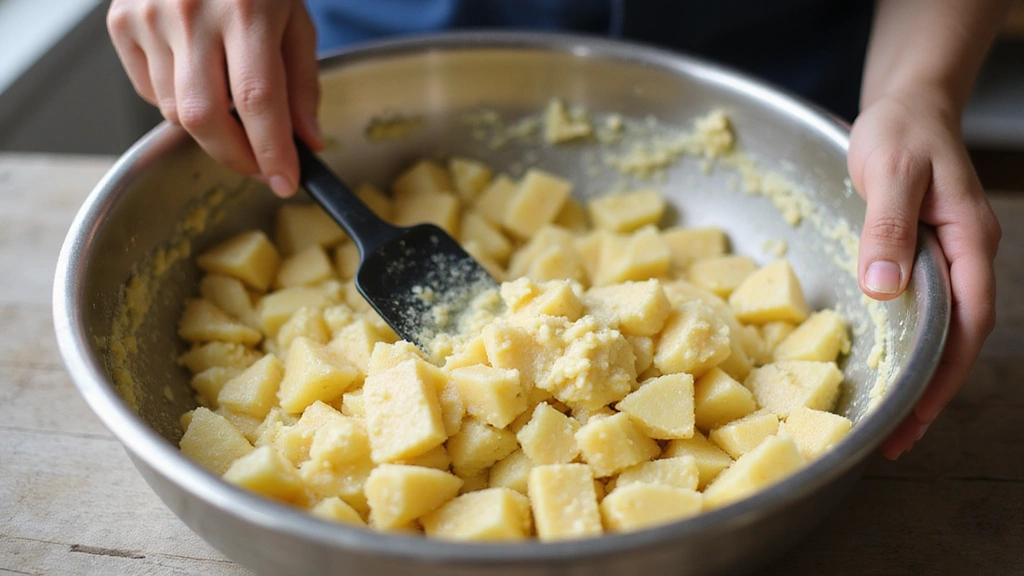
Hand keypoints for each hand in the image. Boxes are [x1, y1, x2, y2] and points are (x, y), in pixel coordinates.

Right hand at [107, 0, 322, 196]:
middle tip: (260, 167)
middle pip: (204, 117)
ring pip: (173, 111)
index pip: (258, 101)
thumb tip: (307, 141)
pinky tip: (197, 75)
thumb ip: (302, 83)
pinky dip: (176, 100)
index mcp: (246, 9)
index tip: (285, 182)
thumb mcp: (294, 17)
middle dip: (236, 157)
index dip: (271, 152)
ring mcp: (148, 17)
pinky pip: (148, 90)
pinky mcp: (120, 22)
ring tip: (231, 102)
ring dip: (209, 126)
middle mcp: (191, 13)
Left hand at [848, 92, 1000, 458]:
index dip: (942, 376)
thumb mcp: (892, 172)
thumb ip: (888, 228)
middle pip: (957, 340)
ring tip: (892, 418)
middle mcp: (965, 257)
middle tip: (897, 439)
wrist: (908, 103)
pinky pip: (924, 309)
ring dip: (921, 374)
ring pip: (942, 330)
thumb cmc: (902, 131)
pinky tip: (888, 360)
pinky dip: (909, 342)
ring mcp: (948, 258)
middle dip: (931, 392)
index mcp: (967, 242)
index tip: (916, 416)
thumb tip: (885, 287)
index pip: (964, 326)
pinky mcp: (925, 254)